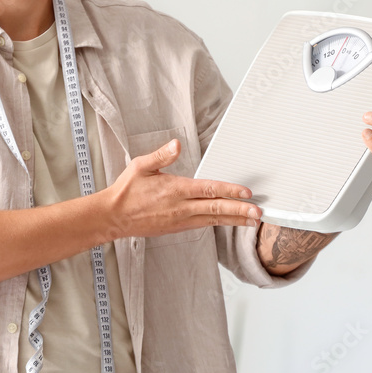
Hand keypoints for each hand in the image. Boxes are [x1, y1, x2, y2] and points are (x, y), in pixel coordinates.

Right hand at [102, 138, 261, 238]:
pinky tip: (229, 222)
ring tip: (251, 221)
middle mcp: (181, 207)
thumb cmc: (127, 190)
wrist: (113, 217)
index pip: (208, 190)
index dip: (229, 191)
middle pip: (216, 209)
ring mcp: (180, 220)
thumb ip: (160, 156)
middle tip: (258, 213)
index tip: (246, 193)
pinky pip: (203, 224)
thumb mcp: (140, 166)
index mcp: (175, 189)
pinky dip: (218, 223)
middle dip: (239, 211)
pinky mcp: (177, 228)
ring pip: (212, 220)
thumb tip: (176, 144)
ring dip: (233, 220)